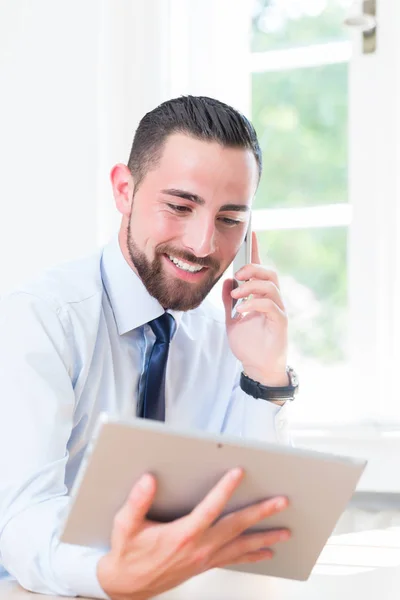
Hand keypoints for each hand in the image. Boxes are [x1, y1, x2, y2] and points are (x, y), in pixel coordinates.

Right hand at [97, 469, 289, 599]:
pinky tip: (265, 553)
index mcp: (182, 535)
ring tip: (285, 531)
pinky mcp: (205, 565)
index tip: (239, 473)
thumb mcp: (126, 525)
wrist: (127, 586)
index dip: (225, 489)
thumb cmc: (129, 555)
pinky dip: (252, 556)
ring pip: (241, 546)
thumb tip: (149, 481)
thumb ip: (137, 501)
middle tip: (280, 502)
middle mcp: (199, 547)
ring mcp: (204, 558)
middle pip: (236, 527)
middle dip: (261, 513)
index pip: (210, 508)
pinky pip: (234, 559)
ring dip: (265, 538)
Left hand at [222, 232, 287, 386]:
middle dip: (253, 269)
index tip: (250, 233)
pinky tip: (243, 310)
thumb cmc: (248, 344)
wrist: (257, 367)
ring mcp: (278, 311)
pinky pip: (272, 306)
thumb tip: (227, 281)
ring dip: (252, 287)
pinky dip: (255, 304)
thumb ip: (229, 301)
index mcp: (260, 297)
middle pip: (270, 273)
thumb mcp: (232, 319)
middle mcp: (272, 300)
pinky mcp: (280, 323)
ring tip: (237, 296)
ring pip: (271, 287)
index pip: (259, 269)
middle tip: (239, 276)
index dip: (255, 251)